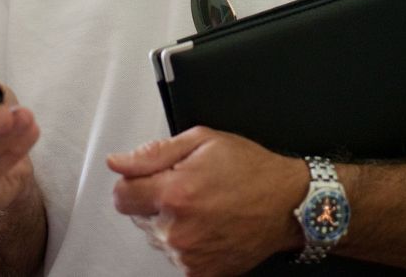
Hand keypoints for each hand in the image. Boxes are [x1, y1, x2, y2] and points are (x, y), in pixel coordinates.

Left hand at [109, 127, 305, 275]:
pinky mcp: (200, 273)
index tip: (156, 178)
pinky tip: (209, 226)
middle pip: (138, 217)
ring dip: (172, 223)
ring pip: (157, 238)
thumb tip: (118, 162)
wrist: (287, 204)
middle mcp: (177, 230)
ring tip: (205, 207)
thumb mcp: (203, 141)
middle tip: (190, 188)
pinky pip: (176, 256)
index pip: (121, 195)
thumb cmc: (252, 170)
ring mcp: (188, 256)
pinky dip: (188, 243)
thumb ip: (154, 153)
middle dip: (157, 201)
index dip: (137, 182)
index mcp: (174, 193)